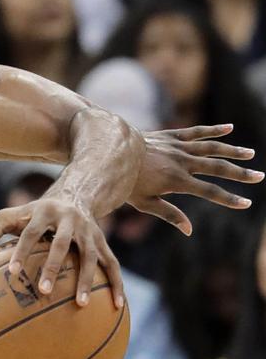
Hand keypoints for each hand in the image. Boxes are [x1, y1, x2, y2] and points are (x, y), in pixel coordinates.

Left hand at [0, 196, 122, 308]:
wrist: (74, 194)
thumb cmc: (32, 214)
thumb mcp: (8, 217)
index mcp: (43, 212)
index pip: (31, 233)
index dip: (22, 252)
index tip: (12, 274)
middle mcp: (68, 219)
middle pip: (62, 244)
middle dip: (54, 267)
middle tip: (45, 292)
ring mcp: (89, 231)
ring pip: (91, 256)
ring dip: (87, 280)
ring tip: (80, 304)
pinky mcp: (104, 241)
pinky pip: (113, 264)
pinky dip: (117, 285)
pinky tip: (116, 307)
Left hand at [127, 124, 261, 234]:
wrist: (109, 153)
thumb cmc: (125, 182)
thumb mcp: (144, 203)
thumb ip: (169, 214)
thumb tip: (189, 230)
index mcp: (176, 180)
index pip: (209, 191)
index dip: (229, 199)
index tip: (246, 203)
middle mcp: (181, 162)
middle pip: (217, 168)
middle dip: (240, 174)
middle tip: (260, 176)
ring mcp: (177, 147)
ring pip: (211, 148)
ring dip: (232, 150)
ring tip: (251, 154)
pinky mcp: (171, 136)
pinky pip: (196, 132)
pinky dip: (213, 130)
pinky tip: (230, 127)